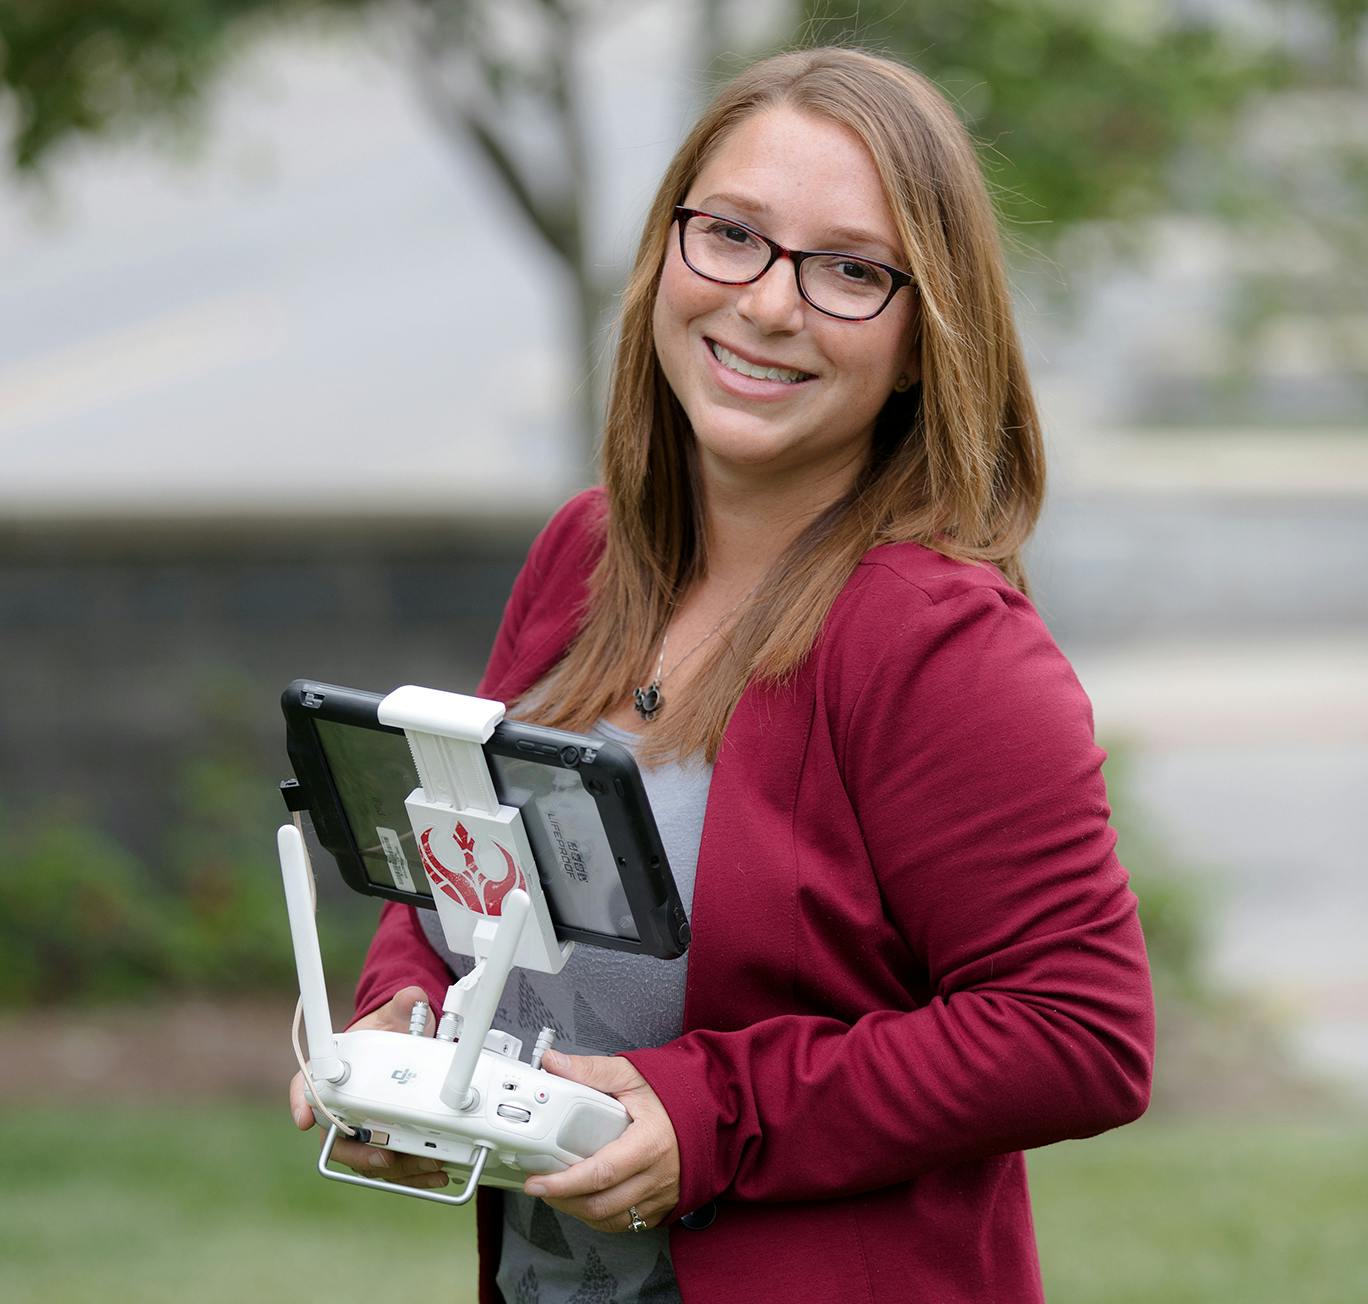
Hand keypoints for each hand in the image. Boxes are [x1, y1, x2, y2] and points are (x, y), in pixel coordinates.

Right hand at [287, 984, 449, 1190]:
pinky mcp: (384, 1143)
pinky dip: (412, 1174)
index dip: (301, 1103)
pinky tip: (435, 1172)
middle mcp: (341, 1106)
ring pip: (367, 1159)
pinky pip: (391, 1166)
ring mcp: (361, 1128)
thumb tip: (411, 998)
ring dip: (395, 1168)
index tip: (304, 1118)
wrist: (404, 1046)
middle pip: (337, 1138)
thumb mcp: (398, 1016)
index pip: (305, 1086)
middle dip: (360, 1153)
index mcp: (334, 1071)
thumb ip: (403, 1007)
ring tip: (426, 1164)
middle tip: (384, 1157)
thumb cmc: (390, 1032)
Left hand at [522, 1050, 679, 1232]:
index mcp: (650, 1143)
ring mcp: (661, 1195)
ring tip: (559, 1191)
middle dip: (563, 1200)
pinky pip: (626, 1223)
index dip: (564, 1183)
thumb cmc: (672, 1093)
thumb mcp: (631, 1074)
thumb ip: (590, 1070)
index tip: (538, 1182)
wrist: (709, 1107)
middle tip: (540, 1186)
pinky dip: (601, 1216)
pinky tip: (587, 1198)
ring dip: (578, 1211)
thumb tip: (554, 1065)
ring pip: (611, 1219)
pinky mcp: (662, 1206)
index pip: (601, 1173)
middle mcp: (657, 1175)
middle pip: (601, 1205)